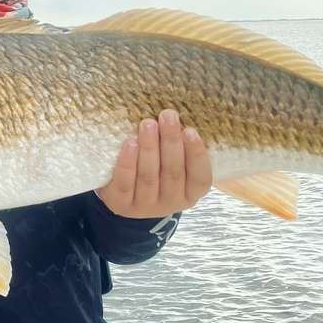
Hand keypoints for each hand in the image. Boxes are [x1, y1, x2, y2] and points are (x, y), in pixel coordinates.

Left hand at [96, 109, 211, 218]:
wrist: (123, 195)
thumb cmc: (155, 170)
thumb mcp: (173, 163)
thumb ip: (180, 147)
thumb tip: (178, 117)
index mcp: (190, 193)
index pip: (200, 178)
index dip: (197, 155)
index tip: (190, 131)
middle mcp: (170, 203)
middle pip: (173, 173)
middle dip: (170, 142)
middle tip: (168, 116)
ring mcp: (145, 206)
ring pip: (149, 177)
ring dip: (149, 148)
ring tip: (148, 124)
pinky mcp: (122, 204)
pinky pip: (125, 183)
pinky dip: (128, 163)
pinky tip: (130, 143)